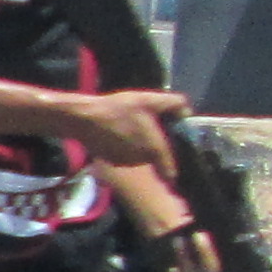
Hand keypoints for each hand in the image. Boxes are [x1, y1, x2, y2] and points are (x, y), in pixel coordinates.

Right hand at [63, 85, 186, 169]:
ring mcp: (125, 163)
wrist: (84, 118)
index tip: (169, 151)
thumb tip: (187, 112)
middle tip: (147, 128)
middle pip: (155, 157)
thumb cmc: (119, 108)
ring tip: (130, 128)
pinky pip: (125, 156)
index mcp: (155, 150)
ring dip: (139, 147)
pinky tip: (118, 134)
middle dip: (154, 146)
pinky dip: (124, 149)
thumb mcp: (149, 100)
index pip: (170, 171)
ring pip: (139, 157)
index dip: (172, 164)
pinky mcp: (111, 161)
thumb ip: (174, 104)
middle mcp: (142, 161)